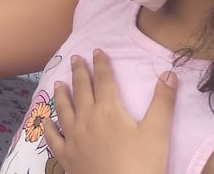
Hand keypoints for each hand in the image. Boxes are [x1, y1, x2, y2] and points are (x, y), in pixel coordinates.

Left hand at [43, 50, 176, 173]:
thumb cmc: (141, 164)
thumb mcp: (158, 133)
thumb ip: (163, 103)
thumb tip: (169, 74)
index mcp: (108, 110)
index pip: (104, 80)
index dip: (101, 64)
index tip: (97, 50)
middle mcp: (86, 119)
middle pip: (82, 90)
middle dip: (79, 72)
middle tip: (75, 58)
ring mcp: (73, 137)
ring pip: (64, 109)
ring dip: (62, 94)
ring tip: (59, 82)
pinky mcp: (65, 156)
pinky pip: (53, 137)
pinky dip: (48, 126)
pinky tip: (45, 119)